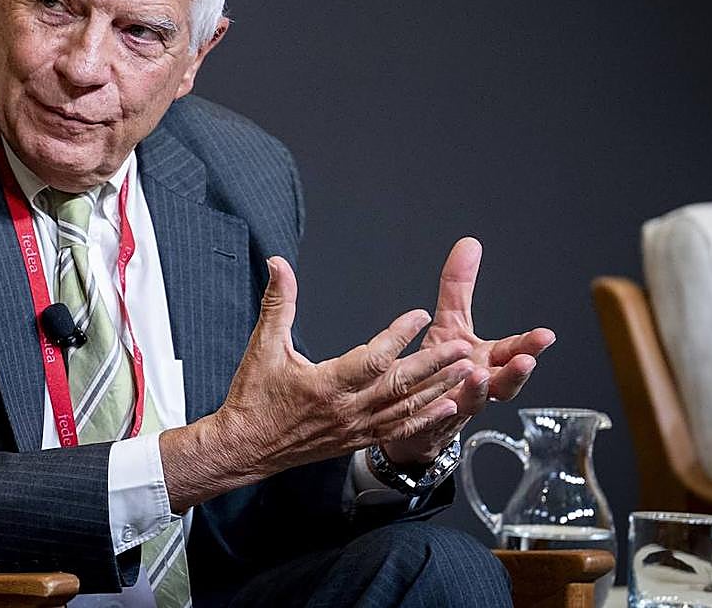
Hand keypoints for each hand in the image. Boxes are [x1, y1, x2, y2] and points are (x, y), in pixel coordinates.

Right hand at [161, 256, 475, 510]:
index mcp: (325, 385)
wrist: (244, 447)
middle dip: (435, 365)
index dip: (398, 336)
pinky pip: (398, 429)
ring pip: (405, 408)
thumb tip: (278, 264)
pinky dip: (426, 418)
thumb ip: (278, 303)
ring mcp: (354, 428)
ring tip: (467, 370)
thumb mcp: (262, 346)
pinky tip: (449, 405)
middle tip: (462, 347)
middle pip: (399, 386)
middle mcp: (346, 409)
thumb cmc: (252, 396)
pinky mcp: (357, 440)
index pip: (372, 358)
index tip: (420, 315)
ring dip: (439, 388)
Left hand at [381, 237, 555, 465]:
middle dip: (518, 371)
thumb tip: (469, 243)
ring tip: (480, 374)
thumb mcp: (449, 322)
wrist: (417, 412)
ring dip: (481, 389)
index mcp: (487, 359)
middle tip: (526, 359)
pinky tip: (446, 399)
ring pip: (477, 401)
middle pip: (506, 380)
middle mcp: (479, 384)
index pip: (513, 350)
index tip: (546, 335)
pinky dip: (446, 410)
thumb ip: (458, 288)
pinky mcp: (435, 421)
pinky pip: (441, 418)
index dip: (529, 344)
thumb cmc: (441, 366)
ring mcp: (459, 405)